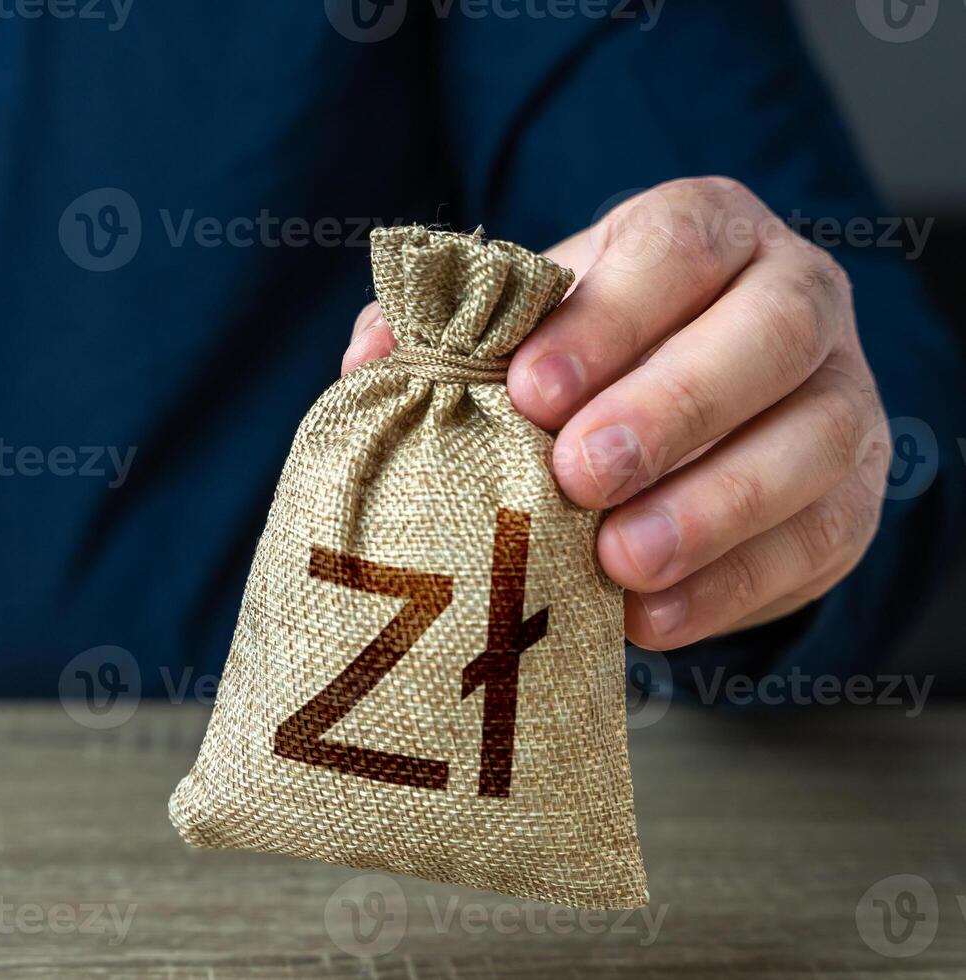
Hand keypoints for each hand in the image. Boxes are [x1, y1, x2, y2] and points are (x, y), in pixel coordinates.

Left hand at [344, 178, 890, 650]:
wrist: (677, 423)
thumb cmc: (584, 363)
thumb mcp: (521, 330)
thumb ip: (449, 337)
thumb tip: (367, 362)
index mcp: (708, 232)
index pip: (676, 248)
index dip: (607, 318)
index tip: (528, 390)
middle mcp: (796, 297)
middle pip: (769, 334)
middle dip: (672, 407)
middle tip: (578, 474)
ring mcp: (841, 396)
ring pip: (815, 440)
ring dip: (713, 507)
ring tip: (618, 561)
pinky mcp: (850, 495)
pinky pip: (822, 540)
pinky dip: (735, 586)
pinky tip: (651, 617)